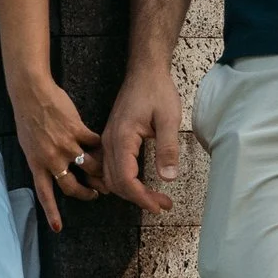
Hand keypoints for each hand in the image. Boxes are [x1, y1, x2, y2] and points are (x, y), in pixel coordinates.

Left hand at [12, 76, 101, 232]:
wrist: (31, 93)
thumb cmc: (27, 117)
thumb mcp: (29, 144)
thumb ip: (41, 158)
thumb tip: (52, 168)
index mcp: (37, 164)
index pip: (44, 194)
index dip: (52, 212)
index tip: (58, 228)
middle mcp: (52, 159)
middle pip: (72, 186)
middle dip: (87, 193)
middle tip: (96, 193)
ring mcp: (66, 145)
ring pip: (90, 167)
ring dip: (100, 172)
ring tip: (107, 171)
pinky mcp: (78, 130)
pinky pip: (95, 143)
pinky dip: (102, 146)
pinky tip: (107, 146)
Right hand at [100, 66, 183, 212]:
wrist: (145, 71)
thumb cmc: (157, 91)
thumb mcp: (169, 119)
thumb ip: (168, 148)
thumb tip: (168, 178)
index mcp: (122, 138)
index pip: (125, 178)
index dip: (141, 197)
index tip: (159, 207)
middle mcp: (109, 142)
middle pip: (115, 182)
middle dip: (138, 198)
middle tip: (163, 205)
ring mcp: (108, 141)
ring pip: (111, 177)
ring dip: (131, 191)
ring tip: (155, 198)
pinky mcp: (112, 139)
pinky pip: (111, 167)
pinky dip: (124, 181)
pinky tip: (140, 184)